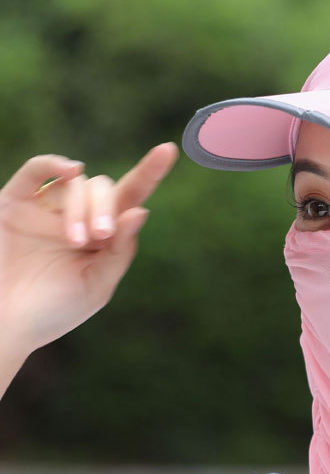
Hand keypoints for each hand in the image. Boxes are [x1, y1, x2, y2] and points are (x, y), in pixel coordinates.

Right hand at [0, 142, 178, 354]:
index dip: (150, 172)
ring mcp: (47, 208)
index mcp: (104, 236)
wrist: (5, 323)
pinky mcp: (15, 203)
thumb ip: (120, 250)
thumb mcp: (97, 285)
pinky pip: (36, 171)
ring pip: (76, 184)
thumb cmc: (53, 310)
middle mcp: (78, 216)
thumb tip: (140, 211)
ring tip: (76, 240)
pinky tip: (71, 170)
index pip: (131, 197)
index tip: (168, 150)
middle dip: (107, 209)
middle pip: (105, 189)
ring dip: (82, 208)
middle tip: (99, 237)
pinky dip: (53, 164)